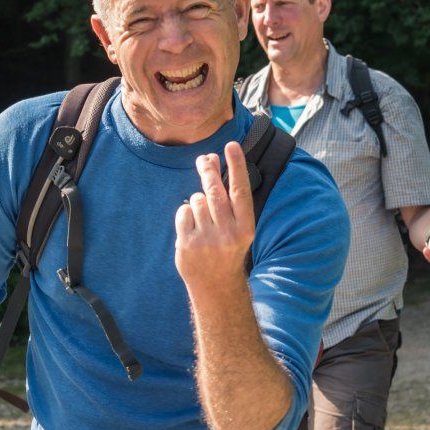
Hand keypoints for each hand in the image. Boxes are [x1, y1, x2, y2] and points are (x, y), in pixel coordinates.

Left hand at [174, 140, 255, 292]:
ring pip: (197, 200)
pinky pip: (184, 212)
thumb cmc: (228, 248)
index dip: (236, 165)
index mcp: (245, 227)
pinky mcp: (187, 244)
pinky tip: (193, 225)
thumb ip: (227, 198)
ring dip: (198, 201)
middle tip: (204, 158)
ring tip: (204, 216)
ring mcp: (206, 239)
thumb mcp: (237, 227)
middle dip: (208, 170)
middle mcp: (228, 233)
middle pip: (214, 190)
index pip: (240, 190)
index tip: (231, 145)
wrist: (216, 285)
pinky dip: (186, 213)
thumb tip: (214, 160)